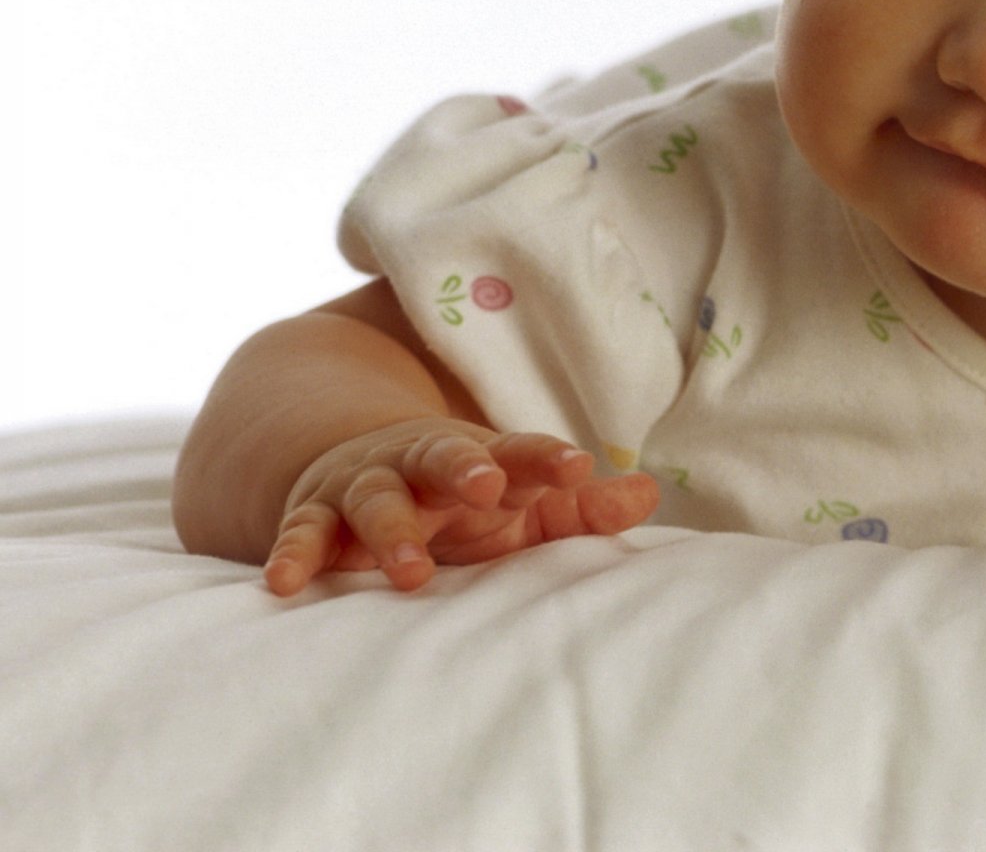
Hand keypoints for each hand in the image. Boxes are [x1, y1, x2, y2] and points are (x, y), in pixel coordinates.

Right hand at [265, 417, 659, 595]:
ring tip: (412, 569)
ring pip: (377, 498)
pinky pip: (304, 533)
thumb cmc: (465, 498)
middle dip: (465, 468)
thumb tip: (648, 497)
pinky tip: (287, 582)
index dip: (547, 460)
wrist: (364, 461)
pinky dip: (294, 554)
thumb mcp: (524, 503)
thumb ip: (581, 506)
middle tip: (488, 488)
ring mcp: (369, 486)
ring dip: (392, 528)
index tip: (578, 466)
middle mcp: (424, 465)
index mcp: (483, 461)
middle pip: (443, 457)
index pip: (520, 453)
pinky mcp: (319, 515)